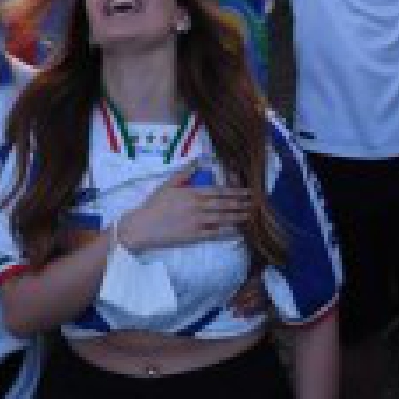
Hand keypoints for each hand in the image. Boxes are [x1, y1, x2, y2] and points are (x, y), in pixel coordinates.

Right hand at [115, 163, 251, 252]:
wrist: (143, 226)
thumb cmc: (154, 204)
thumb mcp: (167, 184)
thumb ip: (185, 173)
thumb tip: (199, 161)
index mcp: (191, 193)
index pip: (218, 191)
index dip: (234, 191)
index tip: (247, 191)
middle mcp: (197, 207)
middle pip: (224, 204)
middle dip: (241, 203)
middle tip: (256, 203)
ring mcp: (197, 222)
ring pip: (222, 218)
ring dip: (238, 216)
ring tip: (250, 215)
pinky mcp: (194, 236)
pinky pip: (214, 233)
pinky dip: (226, 231)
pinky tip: (236, 230)